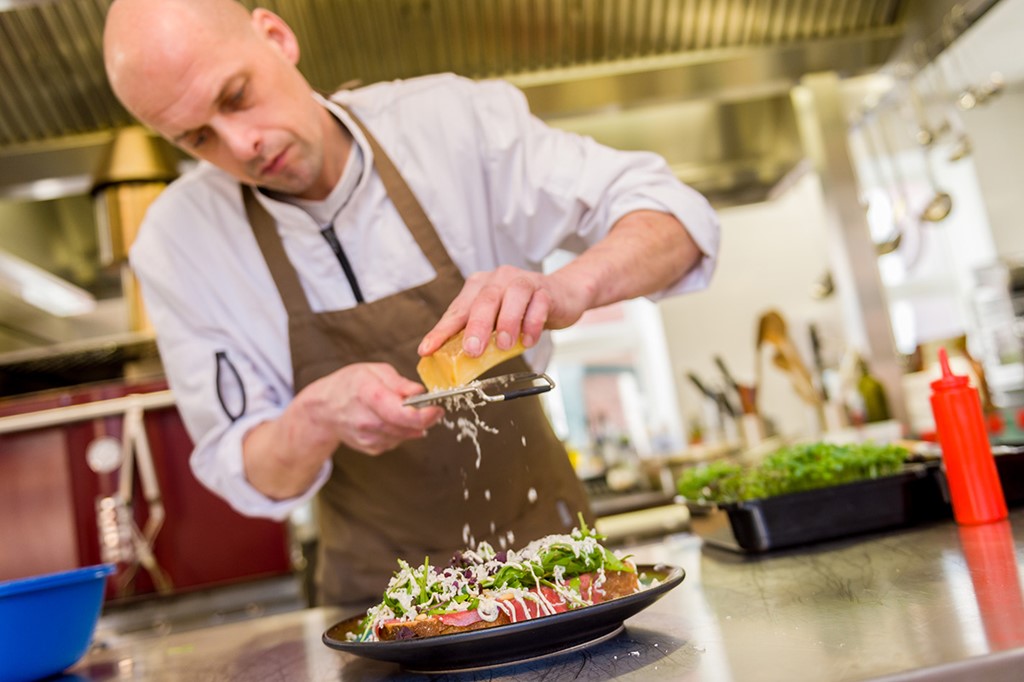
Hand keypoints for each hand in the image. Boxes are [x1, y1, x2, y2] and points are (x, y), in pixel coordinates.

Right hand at [243, 363, 442, 499]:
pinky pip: (397, 440)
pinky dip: (400, 430)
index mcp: (370, 396)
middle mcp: (368, 421)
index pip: (404, 414)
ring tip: (402, 408)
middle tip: (430, 406)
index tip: (438, 407)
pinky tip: (389, 419)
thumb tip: (421, 392)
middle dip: (425, 417)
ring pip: (406, 435)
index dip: (427, 414)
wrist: (323, 409)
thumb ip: (399, 383)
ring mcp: (369, 438)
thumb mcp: (374, 371)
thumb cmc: (349, 384)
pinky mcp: (372, 448)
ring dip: (412, 424)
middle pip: (409, 427)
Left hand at [417, 265, 592, 357]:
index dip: (441, 331)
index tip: (427, 349)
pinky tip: (528, 340)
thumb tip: (454, 362)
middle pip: (484, 300)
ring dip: (507, 323)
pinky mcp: (545, 290)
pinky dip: (532, 324)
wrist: (562, 295)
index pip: (457, 310)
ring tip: (504, 345)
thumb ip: (478, 334)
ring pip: (513, 297)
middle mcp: (498, 279)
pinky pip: (538, 305)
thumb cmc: (522, 310)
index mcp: (479, 286)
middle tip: (473, 350)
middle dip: (476, 327)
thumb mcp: (495, 321)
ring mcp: (523, 281)